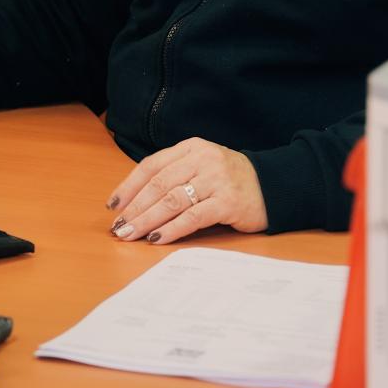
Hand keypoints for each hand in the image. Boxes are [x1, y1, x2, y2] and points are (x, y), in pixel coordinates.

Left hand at [105, 138, 267, 244]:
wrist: (274, 186)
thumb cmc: (231, 180)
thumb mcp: (202, 166)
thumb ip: (175, 175)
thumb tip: (135, 201)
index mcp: (191, 148)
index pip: (152, 165)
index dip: (129, 186)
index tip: (113, 205)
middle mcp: (203, 159)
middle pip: (159, 184)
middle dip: (134, 208)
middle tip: (118, 227)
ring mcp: (216, 180)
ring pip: (172, 201)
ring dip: (147, 220)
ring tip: (131, 235)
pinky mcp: (228, 202)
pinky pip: (192, 217)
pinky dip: (172, 229)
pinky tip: (158, 238)